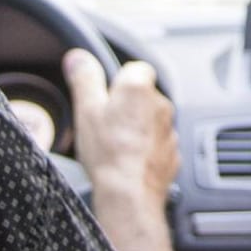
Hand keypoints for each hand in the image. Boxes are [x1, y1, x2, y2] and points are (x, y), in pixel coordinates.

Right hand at [64, 48, 181, 250]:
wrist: (129, 192)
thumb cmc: (108, 151)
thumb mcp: (86, 110)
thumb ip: (84, 79)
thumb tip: (77, 57)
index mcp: (139, 87)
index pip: (134, 69)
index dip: (118, 81)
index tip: (105, 96)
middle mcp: (160, 103)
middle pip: (142, 96)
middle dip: (127, 107)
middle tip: (105, 124)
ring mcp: (170, 128)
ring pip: (150, 120)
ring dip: (137, 128)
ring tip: (115, 146)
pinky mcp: (173, 151)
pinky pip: (157, 143)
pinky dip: (145, 148)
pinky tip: (128, 160)